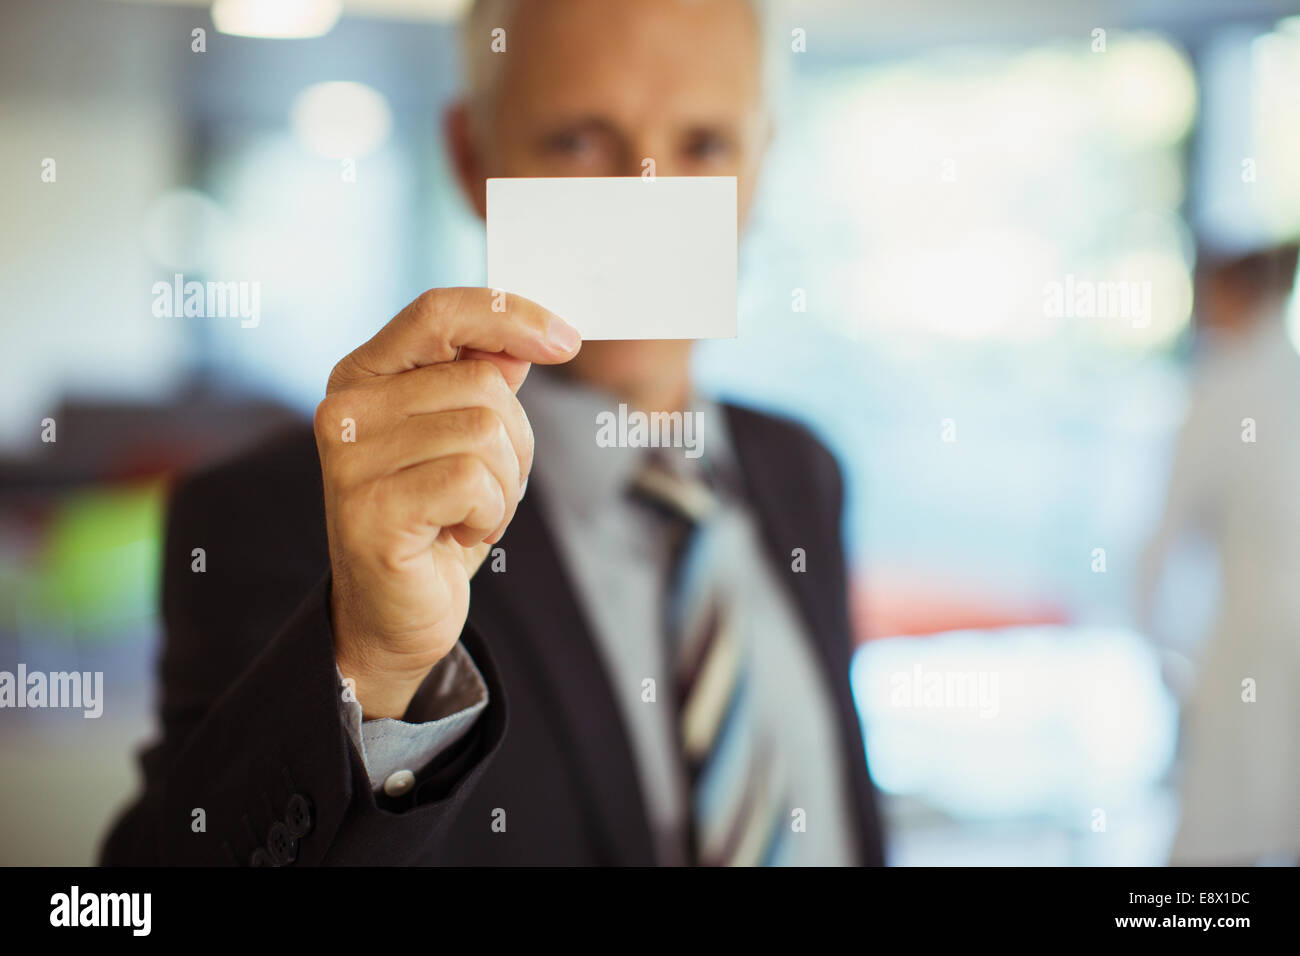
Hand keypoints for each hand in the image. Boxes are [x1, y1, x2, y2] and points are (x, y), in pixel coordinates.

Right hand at [315, 288, 580, 717]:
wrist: (393, 614)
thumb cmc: (433, 520)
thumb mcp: (461, 439)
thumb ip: (479, 382)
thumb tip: (521, 342)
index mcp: (363, 375)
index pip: (439, 311)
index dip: (510, 315)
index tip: (567, 341)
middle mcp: (345, 408)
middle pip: (482, 382)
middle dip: (515, 440)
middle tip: (489, 488)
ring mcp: (351, 460)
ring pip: (484, 432)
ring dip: (504, 484)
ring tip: (470, 514)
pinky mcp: (372, 511)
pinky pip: (474, 481)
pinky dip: (491, 513)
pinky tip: (461, 535)